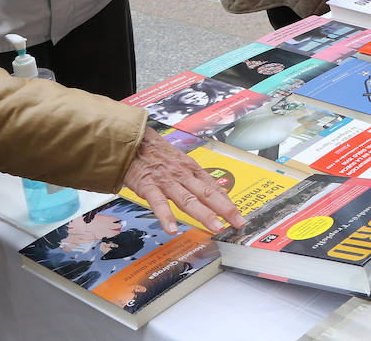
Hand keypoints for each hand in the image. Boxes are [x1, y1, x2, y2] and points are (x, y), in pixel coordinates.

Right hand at [121, 128, 244, 234]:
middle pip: (207, 194)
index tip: (238, 215)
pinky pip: (159, 203)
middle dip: (224, 209)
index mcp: (191, 169)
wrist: (132, 140)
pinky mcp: (148, 185)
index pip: (213, 188)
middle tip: (238, 222)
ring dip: (203, 214)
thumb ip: (195, 178)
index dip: (227, 202)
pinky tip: (172, 229)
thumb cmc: (156, 153)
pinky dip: (166, 216)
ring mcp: (166, 180)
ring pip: (188, 199)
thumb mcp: (180, 162)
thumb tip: (215, 192)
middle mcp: (182, 175)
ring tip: (215, 227)